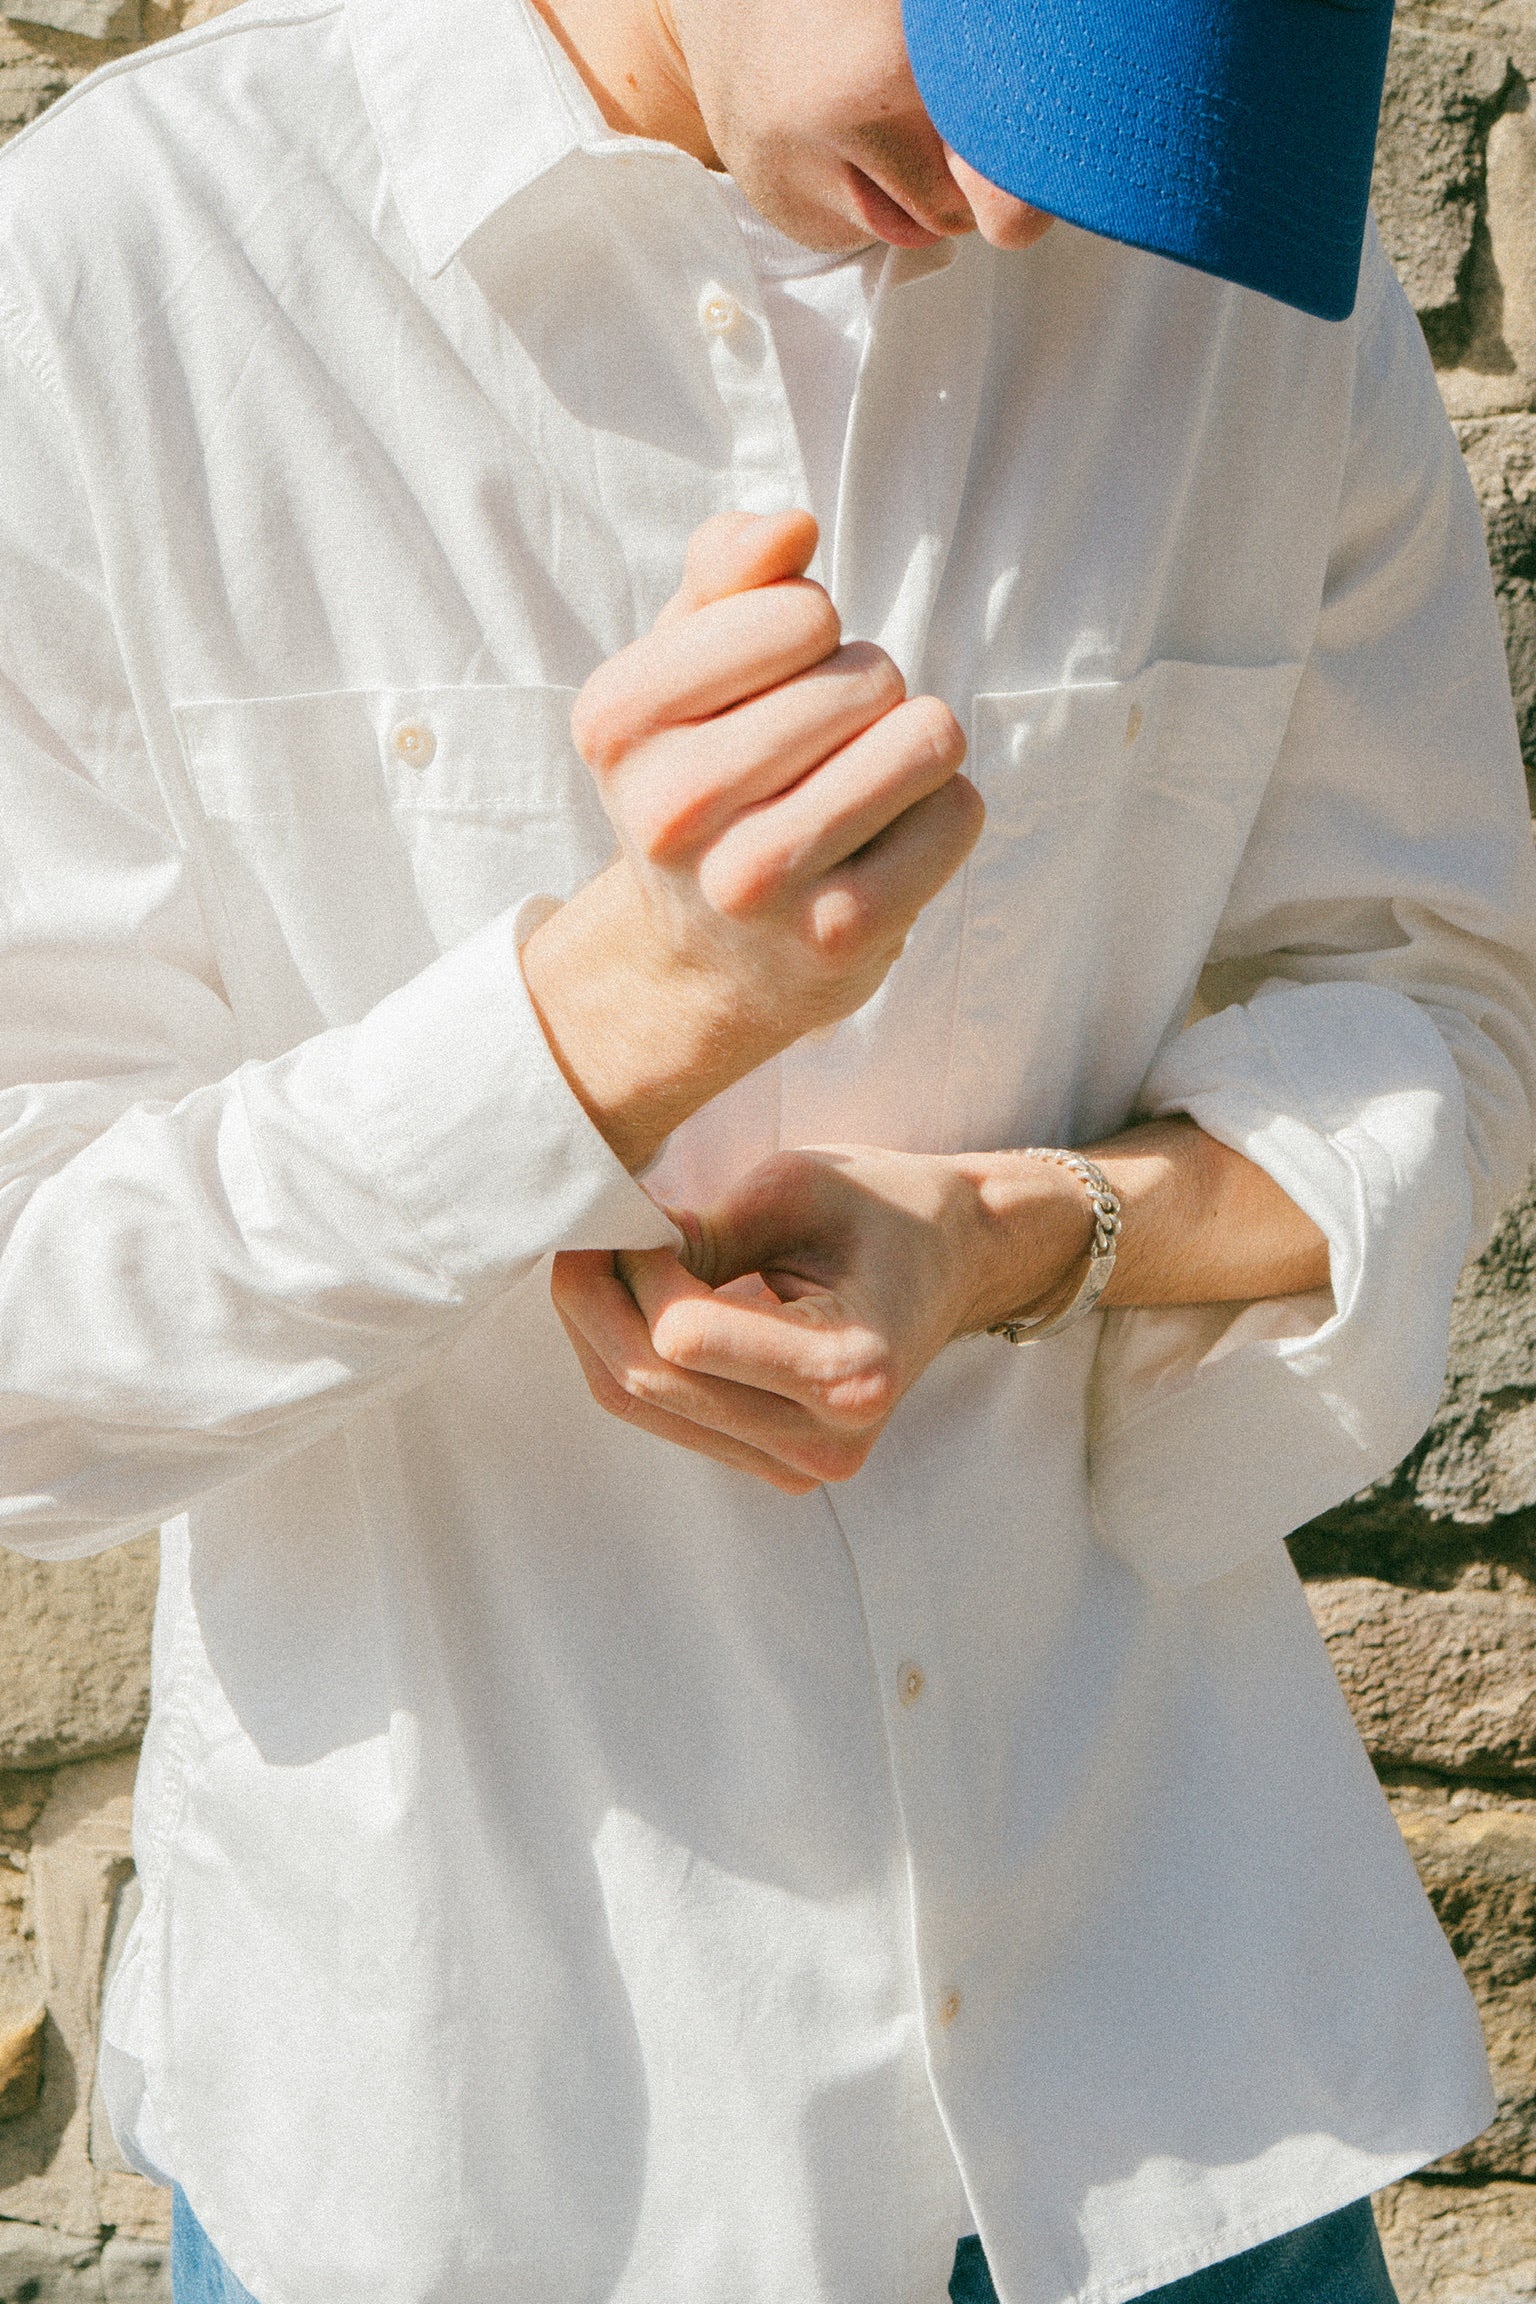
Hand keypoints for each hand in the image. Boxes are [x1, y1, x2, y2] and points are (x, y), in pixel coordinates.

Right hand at [521, 511, 981, 1170]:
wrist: (703, 958)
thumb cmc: (707, 776)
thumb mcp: (683, 664)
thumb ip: (725, 569)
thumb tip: (794, 528)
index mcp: (619, 722)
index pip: (800, 611)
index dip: (812, 630)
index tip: (771, 685)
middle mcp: (674, 809)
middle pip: (873, 675)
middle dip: (867, 695)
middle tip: (817, 753)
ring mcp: (757, 881)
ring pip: (926, 738)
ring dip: (912, 750)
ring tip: (857, 790)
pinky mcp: (840, 936)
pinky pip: (956, 812)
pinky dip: (939, 818)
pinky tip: (879, 850)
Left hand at [550, 1145, 1092, 1492]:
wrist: (955, 1260)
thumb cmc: (886, 1208)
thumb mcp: (797, 1189)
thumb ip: (704, 1233)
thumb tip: (609, 1249)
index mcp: (852, 1368)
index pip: (684, 1337)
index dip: (638, 1266)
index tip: (639, 1210)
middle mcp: (830, 1439)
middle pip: (651, 1381)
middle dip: (597, 1299)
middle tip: (586, 1229)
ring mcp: (802, 1465)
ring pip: (642, 1405)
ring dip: (601, 1327)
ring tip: (602, 1255)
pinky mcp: (776, 1464)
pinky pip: (665, 1414)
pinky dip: (630, 1353)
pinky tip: (633, 1297)